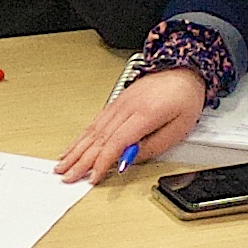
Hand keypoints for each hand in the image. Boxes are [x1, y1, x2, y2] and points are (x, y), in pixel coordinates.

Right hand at [53, 67, 207, 182]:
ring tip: (63, 165)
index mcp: (145, 114)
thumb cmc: (184, 97)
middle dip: (81, 160)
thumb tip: (129, 160)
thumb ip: (153, 146)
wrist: (182, 70)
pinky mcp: (116, 102)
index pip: (117, 142)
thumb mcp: (179, 128)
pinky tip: (74, 146)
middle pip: (99, 138)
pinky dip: (81, 137)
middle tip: (68, 176)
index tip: (93, 177)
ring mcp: (119, 104)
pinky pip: (95, 122)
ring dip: (76, 150)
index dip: (102, 162)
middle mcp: (127, 108)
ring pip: (92, 130)